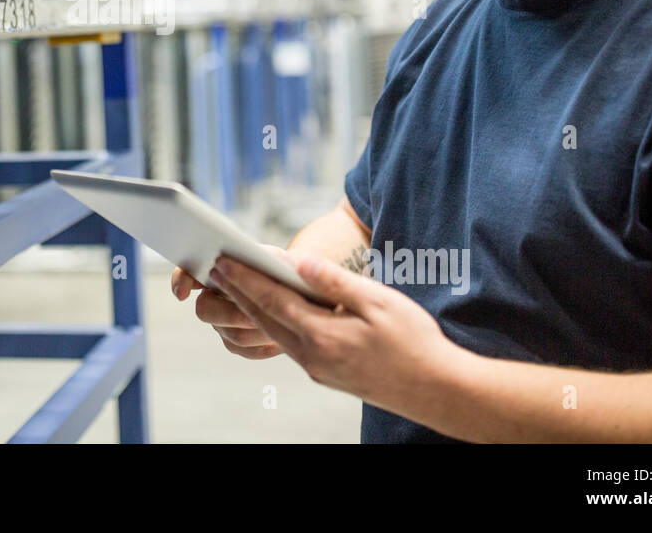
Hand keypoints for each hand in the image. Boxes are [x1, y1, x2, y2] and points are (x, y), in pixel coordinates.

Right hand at [172, 245, 300, 359]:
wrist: (294, 290)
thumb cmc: (279, 268)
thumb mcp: (274, 256)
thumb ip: (265, 256)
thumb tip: (262, 261)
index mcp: (214, 271)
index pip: (186, 274)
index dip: (181, 282)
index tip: (182, 293)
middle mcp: (212, 299)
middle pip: (205, 310)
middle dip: (230, 313)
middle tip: (253, 316)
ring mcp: (223, 324)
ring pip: (234, 335)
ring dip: (255, 331)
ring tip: (277, 327)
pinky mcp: (239, 345)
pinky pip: (249, 350)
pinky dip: (265, 345)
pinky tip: (281, 339)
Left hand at [207, 252, 465, 415]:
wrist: (436, 390)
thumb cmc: (414, 342)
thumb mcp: (378, 302)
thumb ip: (334, 282)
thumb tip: (299, 262)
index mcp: (322, 336)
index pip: (271, 301)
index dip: (244, 278)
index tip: (222, 260)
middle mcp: (312, 356)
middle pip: (264, 318)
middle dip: (238, 291)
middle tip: (215, 267)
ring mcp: (317, 368)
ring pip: (274, 332)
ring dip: (252, 307)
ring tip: (233, 285)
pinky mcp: (325, 373)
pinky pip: (289, 343)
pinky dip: (273, 322)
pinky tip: (270, 310)